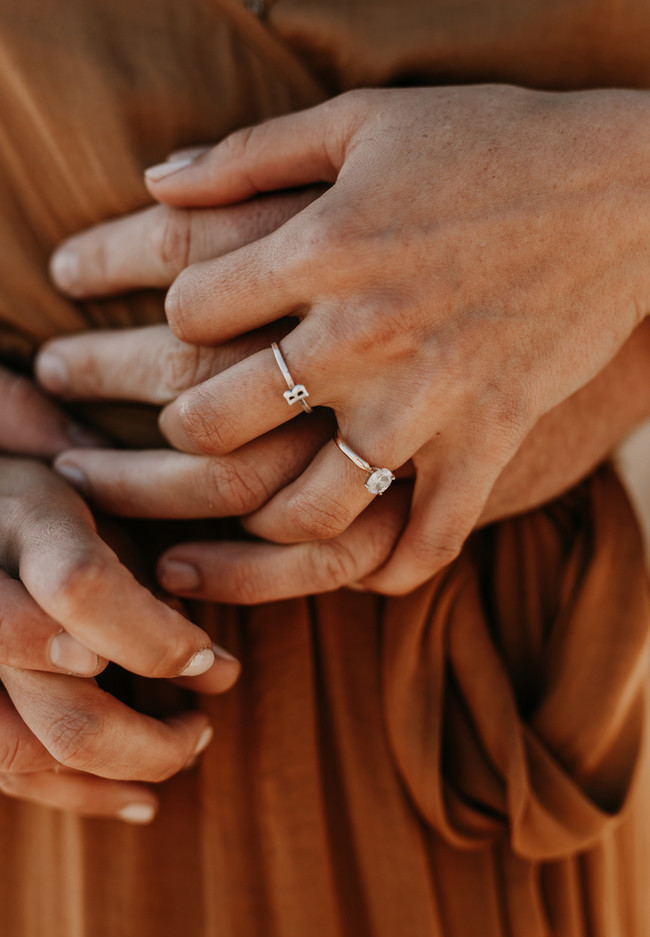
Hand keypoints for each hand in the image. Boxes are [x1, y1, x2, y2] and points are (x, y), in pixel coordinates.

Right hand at [0, 367, 238, 819]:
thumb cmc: (60, 500)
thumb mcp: (107, 499)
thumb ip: (150, 571)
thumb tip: (220, 670)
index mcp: (27, 518)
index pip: (81, 588)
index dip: (152, 638)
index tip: (209, 659)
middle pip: (61, 702)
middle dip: (153, 737)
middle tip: (204, 726)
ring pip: (28, 754)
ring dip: (122, 772)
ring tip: (182, 753)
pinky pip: (7, 773)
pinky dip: (79, 797)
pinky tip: (138, 798)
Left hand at [49, 85, 649, 593]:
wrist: (622, 190)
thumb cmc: (487, 145)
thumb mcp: (362, 119)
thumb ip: (248, 151)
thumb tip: (154, 183)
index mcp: (321, 247)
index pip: (188, 314)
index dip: (175, 320)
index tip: (195, 321)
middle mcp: (362, 335)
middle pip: (216, 422)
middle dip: (181, 430)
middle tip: (190, 425)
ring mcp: (428, 401)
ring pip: (308, 510)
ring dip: (264, 521)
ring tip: (255, 506)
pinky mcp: (489, 441)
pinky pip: (430, 541)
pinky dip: (391, 572)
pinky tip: (364, 572)